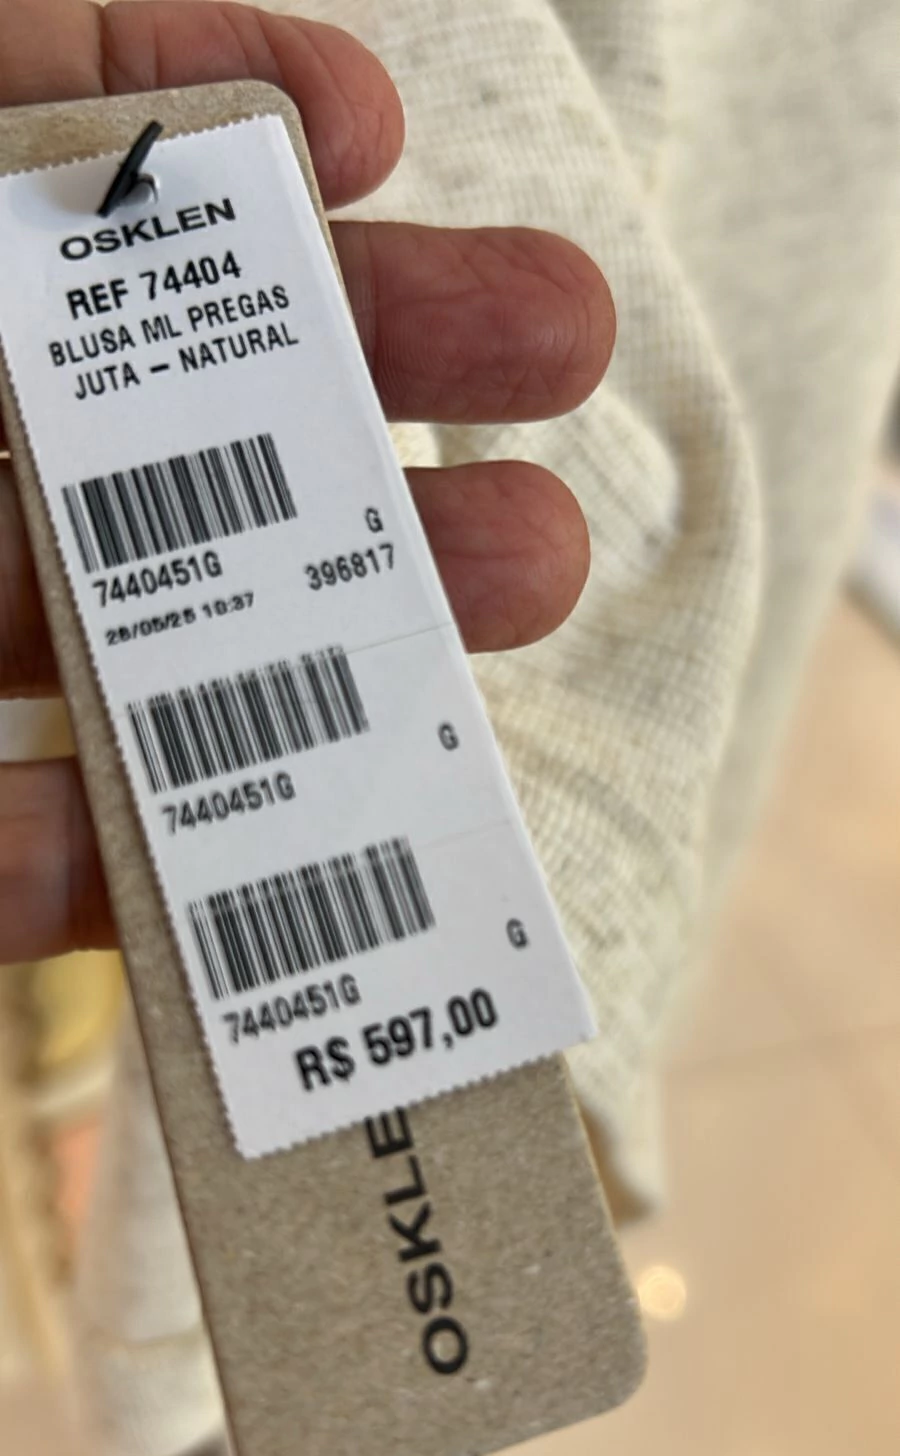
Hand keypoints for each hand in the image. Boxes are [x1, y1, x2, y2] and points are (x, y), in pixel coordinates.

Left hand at [0, 0, 614, 960]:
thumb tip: (203, 98)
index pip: (52, 219)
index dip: (211, 164)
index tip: (366, 140)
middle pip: (144, 444)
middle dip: (355, 384)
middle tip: (562, 348)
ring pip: (125, 663)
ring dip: (323, 641)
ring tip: (533, 572)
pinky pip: (9, 872)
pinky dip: (125, 876)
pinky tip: (265, 864)